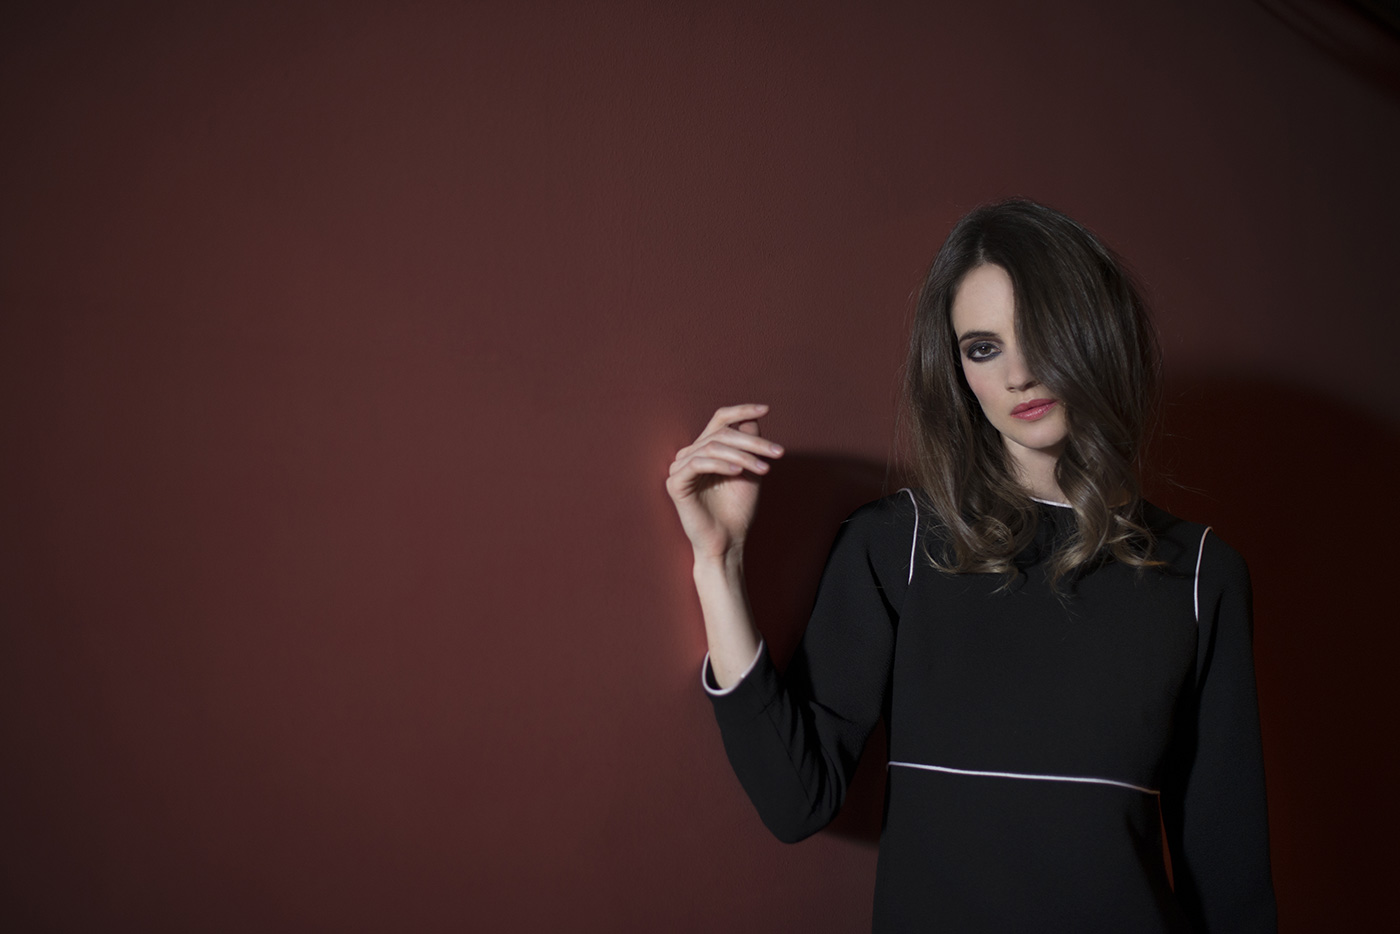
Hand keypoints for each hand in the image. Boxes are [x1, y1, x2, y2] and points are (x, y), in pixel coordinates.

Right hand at [666, 404, 784, 561]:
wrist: (728, 542)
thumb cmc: (738, 509)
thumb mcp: (750, 471)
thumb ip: (749, 444)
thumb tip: (753, 417)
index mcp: (705, 449)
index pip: (720, 420)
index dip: (741, 410)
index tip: (766, 408)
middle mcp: (690, 454)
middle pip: (721, 433)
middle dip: (753, 442)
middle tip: (777, 453)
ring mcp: (680, 468)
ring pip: (713, 446)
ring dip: (743, 456)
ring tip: (764, 469)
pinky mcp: (675, 483)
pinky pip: (698, 464)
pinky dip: (721, 464)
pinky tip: (739, 471)